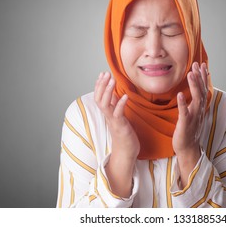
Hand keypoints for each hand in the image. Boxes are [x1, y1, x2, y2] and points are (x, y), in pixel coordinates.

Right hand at [94, 71, 139, 196]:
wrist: (126, 153)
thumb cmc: (124, 135)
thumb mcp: (119, 118)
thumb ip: (115, 107)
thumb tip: (115, 95)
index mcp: (107, 114)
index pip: (99, 97)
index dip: (99, 85)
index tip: (102, 74)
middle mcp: (108, 116)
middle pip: (99, 98)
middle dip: (101, 85)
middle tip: (105, 73)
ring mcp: (113, 122)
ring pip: (105, 105)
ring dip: (108, 91)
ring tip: (112, 80)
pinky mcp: (120, 127)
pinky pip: (118, 114)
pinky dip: (120, 104)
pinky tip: (125, 96)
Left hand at [172, 62, 207, 187]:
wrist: (188, 148)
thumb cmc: (189, 130)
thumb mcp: (193, 114)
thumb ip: (194, 102)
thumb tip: (195, 91)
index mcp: (200, 108)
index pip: (203, 89)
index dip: (203, 76)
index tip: (202, 64)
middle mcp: (199, 110)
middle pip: (201, 91)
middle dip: (200, 77)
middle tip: (197, 64)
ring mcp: (193, 117)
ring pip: (196, 99)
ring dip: (194, 86)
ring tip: (190, 74)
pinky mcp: (185, 124)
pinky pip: (184, 113)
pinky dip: (183, 103)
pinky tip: (180, 95)